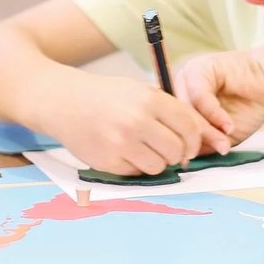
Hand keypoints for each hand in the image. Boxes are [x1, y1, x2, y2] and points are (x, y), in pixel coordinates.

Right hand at [52, 72, 223, 175]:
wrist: (62, 102)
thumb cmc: (105, 96)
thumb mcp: (139, 90)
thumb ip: (168, 110)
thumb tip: (201, 136)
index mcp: (149, 99)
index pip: (189, 126)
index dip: (196, 139)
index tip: (191, 145)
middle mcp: (136, 121)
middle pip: (177, 150)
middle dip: (178, 154)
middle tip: (170, 152)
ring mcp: (121, 144)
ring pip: (159, 167)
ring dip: (157, 162)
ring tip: (143, 150)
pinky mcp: (107, 162)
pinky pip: (136, 173)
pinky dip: (135, 167)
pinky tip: (124, 153)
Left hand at [175, 49, 263, 151]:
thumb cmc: (248, 106)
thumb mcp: (221, 133)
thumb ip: (203, 143)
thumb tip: (185, 160)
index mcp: (178, 100)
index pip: (169, 125)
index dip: (179, 142)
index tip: (190, 159)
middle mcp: (179, 86)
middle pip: (175, 118)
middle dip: (194, 139)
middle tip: (212, 152)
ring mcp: (187, 75)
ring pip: (186, 110)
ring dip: (205, 129)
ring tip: (223, 142)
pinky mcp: (201, 68)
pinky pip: (200, 97)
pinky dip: (214, 115)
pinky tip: (229, 126)